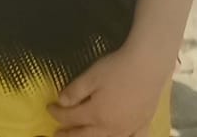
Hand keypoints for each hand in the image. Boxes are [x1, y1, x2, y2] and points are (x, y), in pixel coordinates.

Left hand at [52, 39, 173, 135]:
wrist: (148, 67)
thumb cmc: (117, 69)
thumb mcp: (90, 76)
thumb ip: (74, 91)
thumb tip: (61, 102)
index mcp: (96, 114)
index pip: (70, 117)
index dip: (56, 113)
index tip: (49, 107)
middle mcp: (111, 127)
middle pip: (85, 135)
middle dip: (69, 134)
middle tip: (57, 134)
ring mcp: (128, 129)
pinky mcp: (142, 125)